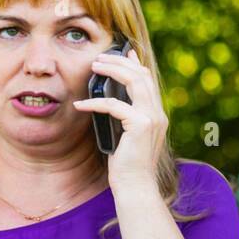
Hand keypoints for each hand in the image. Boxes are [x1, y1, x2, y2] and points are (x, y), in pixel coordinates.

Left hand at [72, 47, 167, 190]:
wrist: (135, 186)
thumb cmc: (126, 165)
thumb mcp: (125, 135)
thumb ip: (123, 117)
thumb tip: (108, 99)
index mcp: (156, 115)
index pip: (148, 80)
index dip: (135, 63)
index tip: (123, 51)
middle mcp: (157, 113)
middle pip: (142, 74)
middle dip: (120, 62)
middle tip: (100, 58)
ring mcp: (152, 118)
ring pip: (134, 81)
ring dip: (113, 70)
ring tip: (94, 67)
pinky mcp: (140, 125)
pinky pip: (114, 105)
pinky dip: (95, 102)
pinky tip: (80, 104)